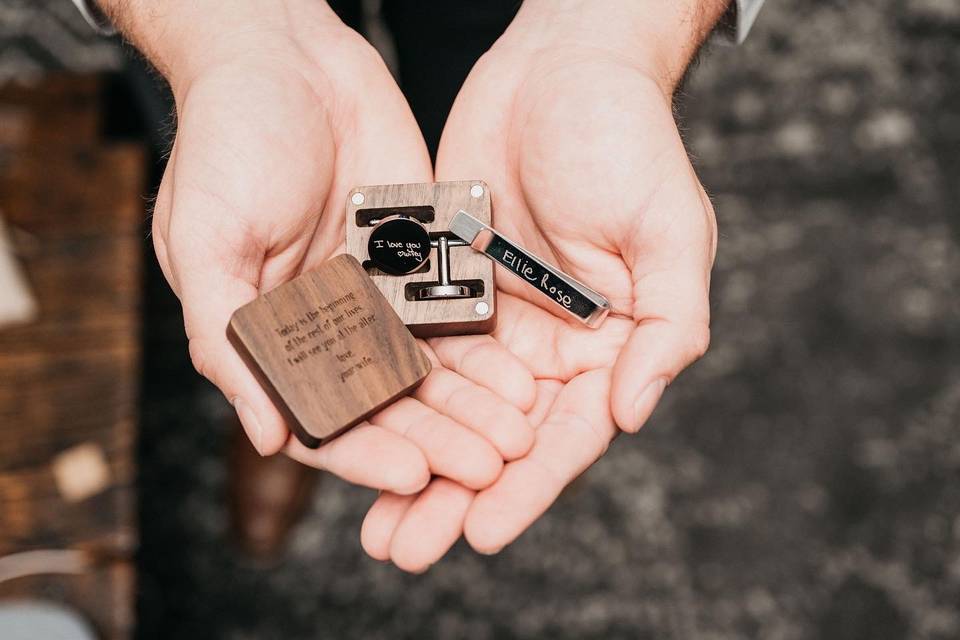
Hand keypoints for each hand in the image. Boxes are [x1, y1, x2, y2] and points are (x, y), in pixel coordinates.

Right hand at [106, 0, 534, 493]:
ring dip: (473, 404)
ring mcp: (377, 293)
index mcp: (270, 335)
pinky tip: (524, 374)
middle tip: (489, 465)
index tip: (415, 474)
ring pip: (431, 367)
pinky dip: (488, 347)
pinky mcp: (420, 257)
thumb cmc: (226, 140)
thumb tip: (264, 435)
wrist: (285, 57)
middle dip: (438, 437)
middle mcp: (326, 325)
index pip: (321, 413)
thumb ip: (228, 337)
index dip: (366, 450)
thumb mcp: (204, 241)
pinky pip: (457, 310)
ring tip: (518, 434)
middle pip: (387, 402)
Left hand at [360, 0, 723, 570]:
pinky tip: (349, 429)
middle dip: (452, 495)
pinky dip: (385, 393)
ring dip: (409, 463)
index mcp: (607, 345)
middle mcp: (549, 344)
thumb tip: (633, 414)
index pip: (565, 435)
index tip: (481, 533)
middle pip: (497, 438)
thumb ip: (666, 328)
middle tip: (402, 548)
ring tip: (371, 524)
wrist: (562, 65)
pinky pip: (412, 348)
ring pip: (448, 409)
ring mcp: (494, 318)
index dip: (526, 488)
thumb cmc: (629, 139)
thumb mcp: (669, 233)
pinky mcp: (445, 284)